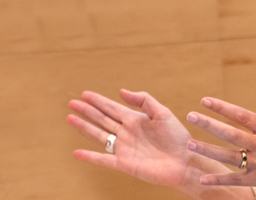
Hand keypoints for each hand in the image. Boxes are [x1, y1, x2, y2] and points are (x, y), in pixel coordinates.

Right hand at [67, 90, 196, 188]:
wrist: (185, 161)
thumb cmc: (178, 137)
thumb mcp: (162, 113)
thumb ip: (144, 101)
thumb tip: (121, 92)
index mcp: (135, 119)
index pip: (112, 108)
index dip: (98, 100)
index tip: (85, 94)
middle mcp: (127, 133)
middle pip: (102, 119)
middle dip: (87, 111)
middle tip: (72, 103)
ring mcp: (124, 148)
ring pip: (99, 135)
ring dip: (84, 127)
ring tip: (69, 118)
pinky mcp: (125, 164)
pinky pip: (104, 160)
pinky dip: (90, 156)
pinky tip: (77, 152)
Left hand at [186, 98, 255, 199]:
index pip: (242, 114)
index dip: (222, 107)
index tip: (206, 100)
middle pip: (230, 132)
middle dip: (208, 123)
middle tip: (192, 116)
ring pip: (227, 154)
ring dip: (207, 148)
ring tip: (191, 143)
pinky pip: (234, 180)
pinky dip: (217, 179)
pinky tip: (203, 177)